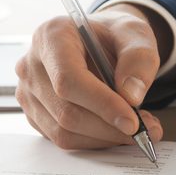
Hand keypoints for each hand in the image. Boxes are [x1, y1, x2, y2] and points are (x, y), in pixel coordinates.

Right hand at [15, 4, 163, 148]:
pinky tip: (114, 129)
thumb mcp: (135, 33)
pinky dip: (94, 141)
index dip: (101, 104)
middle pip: (66, 112)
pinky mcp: (34, 114)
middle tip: (146, 130)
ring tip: (136, 129)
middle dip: (109, 127)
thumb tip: (131, 96)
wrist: (99, 43)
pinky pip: (63, 139)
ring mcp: (29, 92)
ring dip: (104, 138)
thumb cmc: (113, 36)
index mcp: (51, 36)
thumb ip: (139, 59)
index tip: (132, 122)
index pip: (68, 79)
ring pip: (64, 132)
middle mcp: (31, 65)